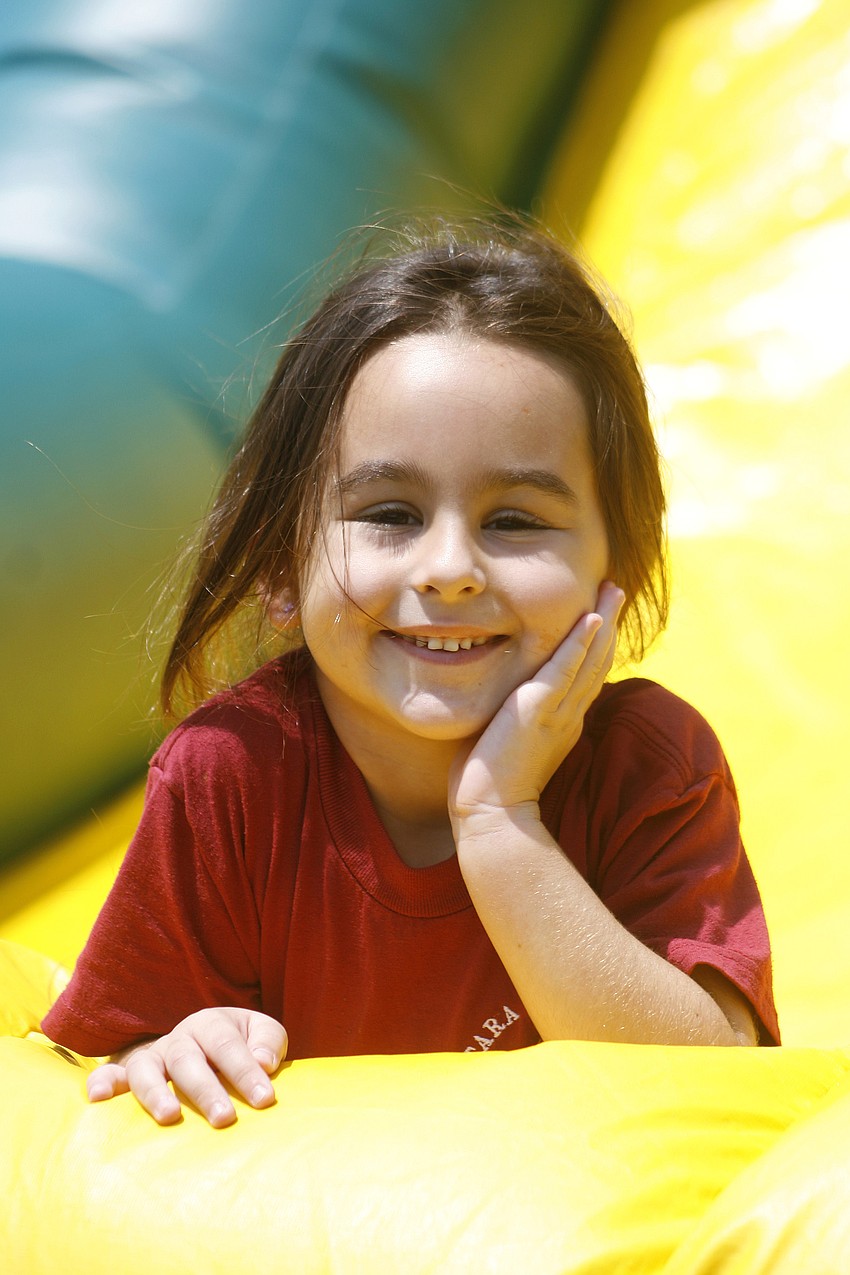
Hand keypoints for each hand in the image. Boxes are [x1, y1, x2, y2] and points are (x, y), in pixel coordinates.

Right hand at [86, 1007, 287, 1127]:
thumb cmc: (238, 1044)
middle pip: (188, 1060)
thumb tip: (265, 1063)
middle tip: (224, 1119)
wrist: (199, 1041)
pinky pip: (109, 1074)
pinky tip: (97, 1098)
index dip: (246, 1072)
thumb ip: (268, 1043)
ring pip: (146, 1069)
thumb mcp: (259, 1033)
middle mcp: (179, 1039)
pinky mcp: (127, 1073)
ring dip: (155, 1092)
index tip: (264, 1099)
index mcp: (212, 1025)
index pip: (228, 1046)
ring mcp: (152, 1056)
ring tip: (169, 1117)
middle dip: (206, 1090)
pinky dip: (101, 1082)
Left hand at [450, 582, 623, 821]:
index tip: (600, 615)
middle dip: (608, 622)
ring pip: (589, 659)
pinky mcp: (538, 710)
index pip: (586, 675)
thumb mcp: (507, 741)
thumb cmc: (490, 785)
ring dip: (602, 621)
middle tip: (614, 589)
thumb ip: (512, 719)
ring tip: (611, 589)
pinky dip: (580, 643)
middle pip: (596, 660)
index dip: (596, 644)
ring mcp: (557, 712)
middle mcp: (568, 714)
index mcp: (562, 722)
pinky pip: (565, 670)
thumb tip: (500, 705)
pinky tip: (591, 619)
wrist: (490, 813)